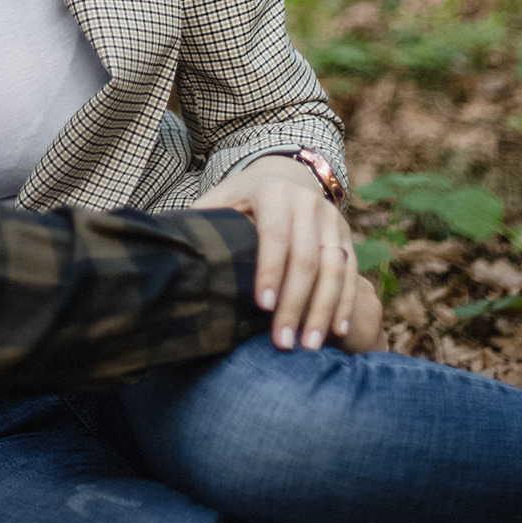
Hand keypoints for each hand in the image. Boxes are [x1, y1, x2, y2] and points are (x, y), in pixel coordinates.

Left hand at [193, 156, 378, 353]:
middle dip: (295, 303)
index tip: (262, 306)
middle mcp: (308, 203)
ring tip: (309, 346)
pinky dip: (346, 304)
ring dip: (324, 310)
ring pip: (335, 268)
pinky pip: (352, 274)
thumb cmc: (242, 199)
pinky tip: (337, 333)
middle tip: (282, 343)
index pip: (275, 234)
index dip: (270, 270)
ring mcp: (332, 219)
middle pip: (307, 257)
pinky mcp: (347, 236)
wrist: (285, 176)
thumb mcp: (221, 199)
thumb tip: (169, 250)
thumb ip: (203, 221)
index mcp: (273, 192)